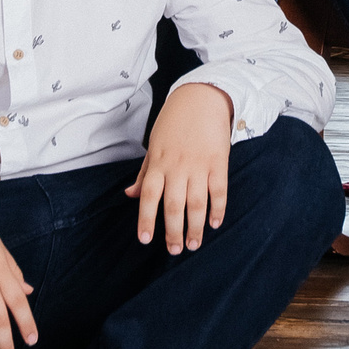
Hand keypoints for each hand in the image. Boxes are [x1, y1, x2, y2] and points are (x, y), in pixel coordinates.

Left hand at [126, 76, 232, 251]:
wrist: (201, 97)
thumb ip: (144, 173)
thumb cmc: (173, 123)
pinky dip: (217, 209)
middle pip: (173, 206)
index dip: (146, 219)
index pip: (149, 196)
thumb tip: (130, 195)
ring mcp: (199, 165)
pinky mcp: (218, 162)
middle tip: (175, 251)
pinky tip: (214, 224)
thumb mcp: (154, 145)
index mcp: (158, 163)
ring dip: (195, 227)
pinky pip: (218, 190)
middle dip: (173, 232)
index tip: (145, 240)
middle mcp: (177, 166)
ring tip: (194, 244)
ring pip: (196, 203)